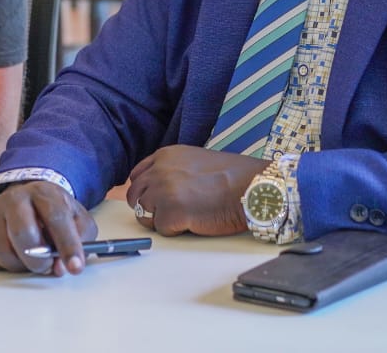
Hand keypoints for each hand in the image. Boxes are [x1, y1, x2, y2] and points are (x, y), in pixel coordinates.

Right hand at [0, 181, 97, 275]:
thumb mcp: (76, 220)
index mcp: (43, 192)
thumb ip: (80, 241)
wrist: (25, 200)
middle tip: (47, 267)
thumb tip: (61, 266)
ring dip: (21, 265)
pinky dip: (5, 266)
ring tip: (31, 260)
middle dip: (38, 259)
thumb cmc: (53, 214)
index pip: (56, 218)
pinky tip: (15, 255)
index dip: (68, 245)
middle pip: (22, 233)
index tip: (74, 267)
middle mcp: (15, 197)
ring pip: (3, 251)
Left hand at [124, 145, 265, 235]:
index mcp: (164, 156)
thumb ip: (171, 170)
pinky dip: (175, 230)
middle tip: (172, 214)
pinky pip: (161, 229)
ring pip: (144, 214)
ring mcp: (162, 192)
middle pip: (135, 196)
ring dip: (161, 220)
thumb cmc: (231, 176)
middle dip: (149, 208)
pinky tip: (194, 221)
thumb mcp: (193, 161)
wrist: (251, 186)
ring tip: (187, 216)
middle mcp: (158, 171)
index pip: (137, 176)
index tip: (157, 200)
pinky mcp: (170, 213)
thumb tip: (157, 189)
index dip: (146, 191)